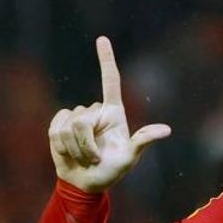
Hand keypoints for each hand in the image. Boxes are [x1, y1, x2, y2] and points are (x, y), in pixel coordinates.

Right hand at [49, 37, 170, 193]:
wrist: (86, 184)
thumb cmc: (112, 171)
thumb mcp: (131, 158)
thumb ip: (143, 141)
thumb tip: (166, 130)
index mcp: (113, 112)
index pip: (110, 81)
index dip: (106, 59)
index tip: (102, 39)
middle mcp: (94, 111)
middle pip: (84, 117)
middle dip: (87, 143)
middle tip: (94, 158)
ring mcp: (75, 117)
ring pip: (69, 125)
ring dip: (76, 148)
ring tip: (83, 158)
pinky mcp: (58, 126)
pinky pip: (56, 129)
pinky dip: (61, 146)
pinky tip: (67, 153)